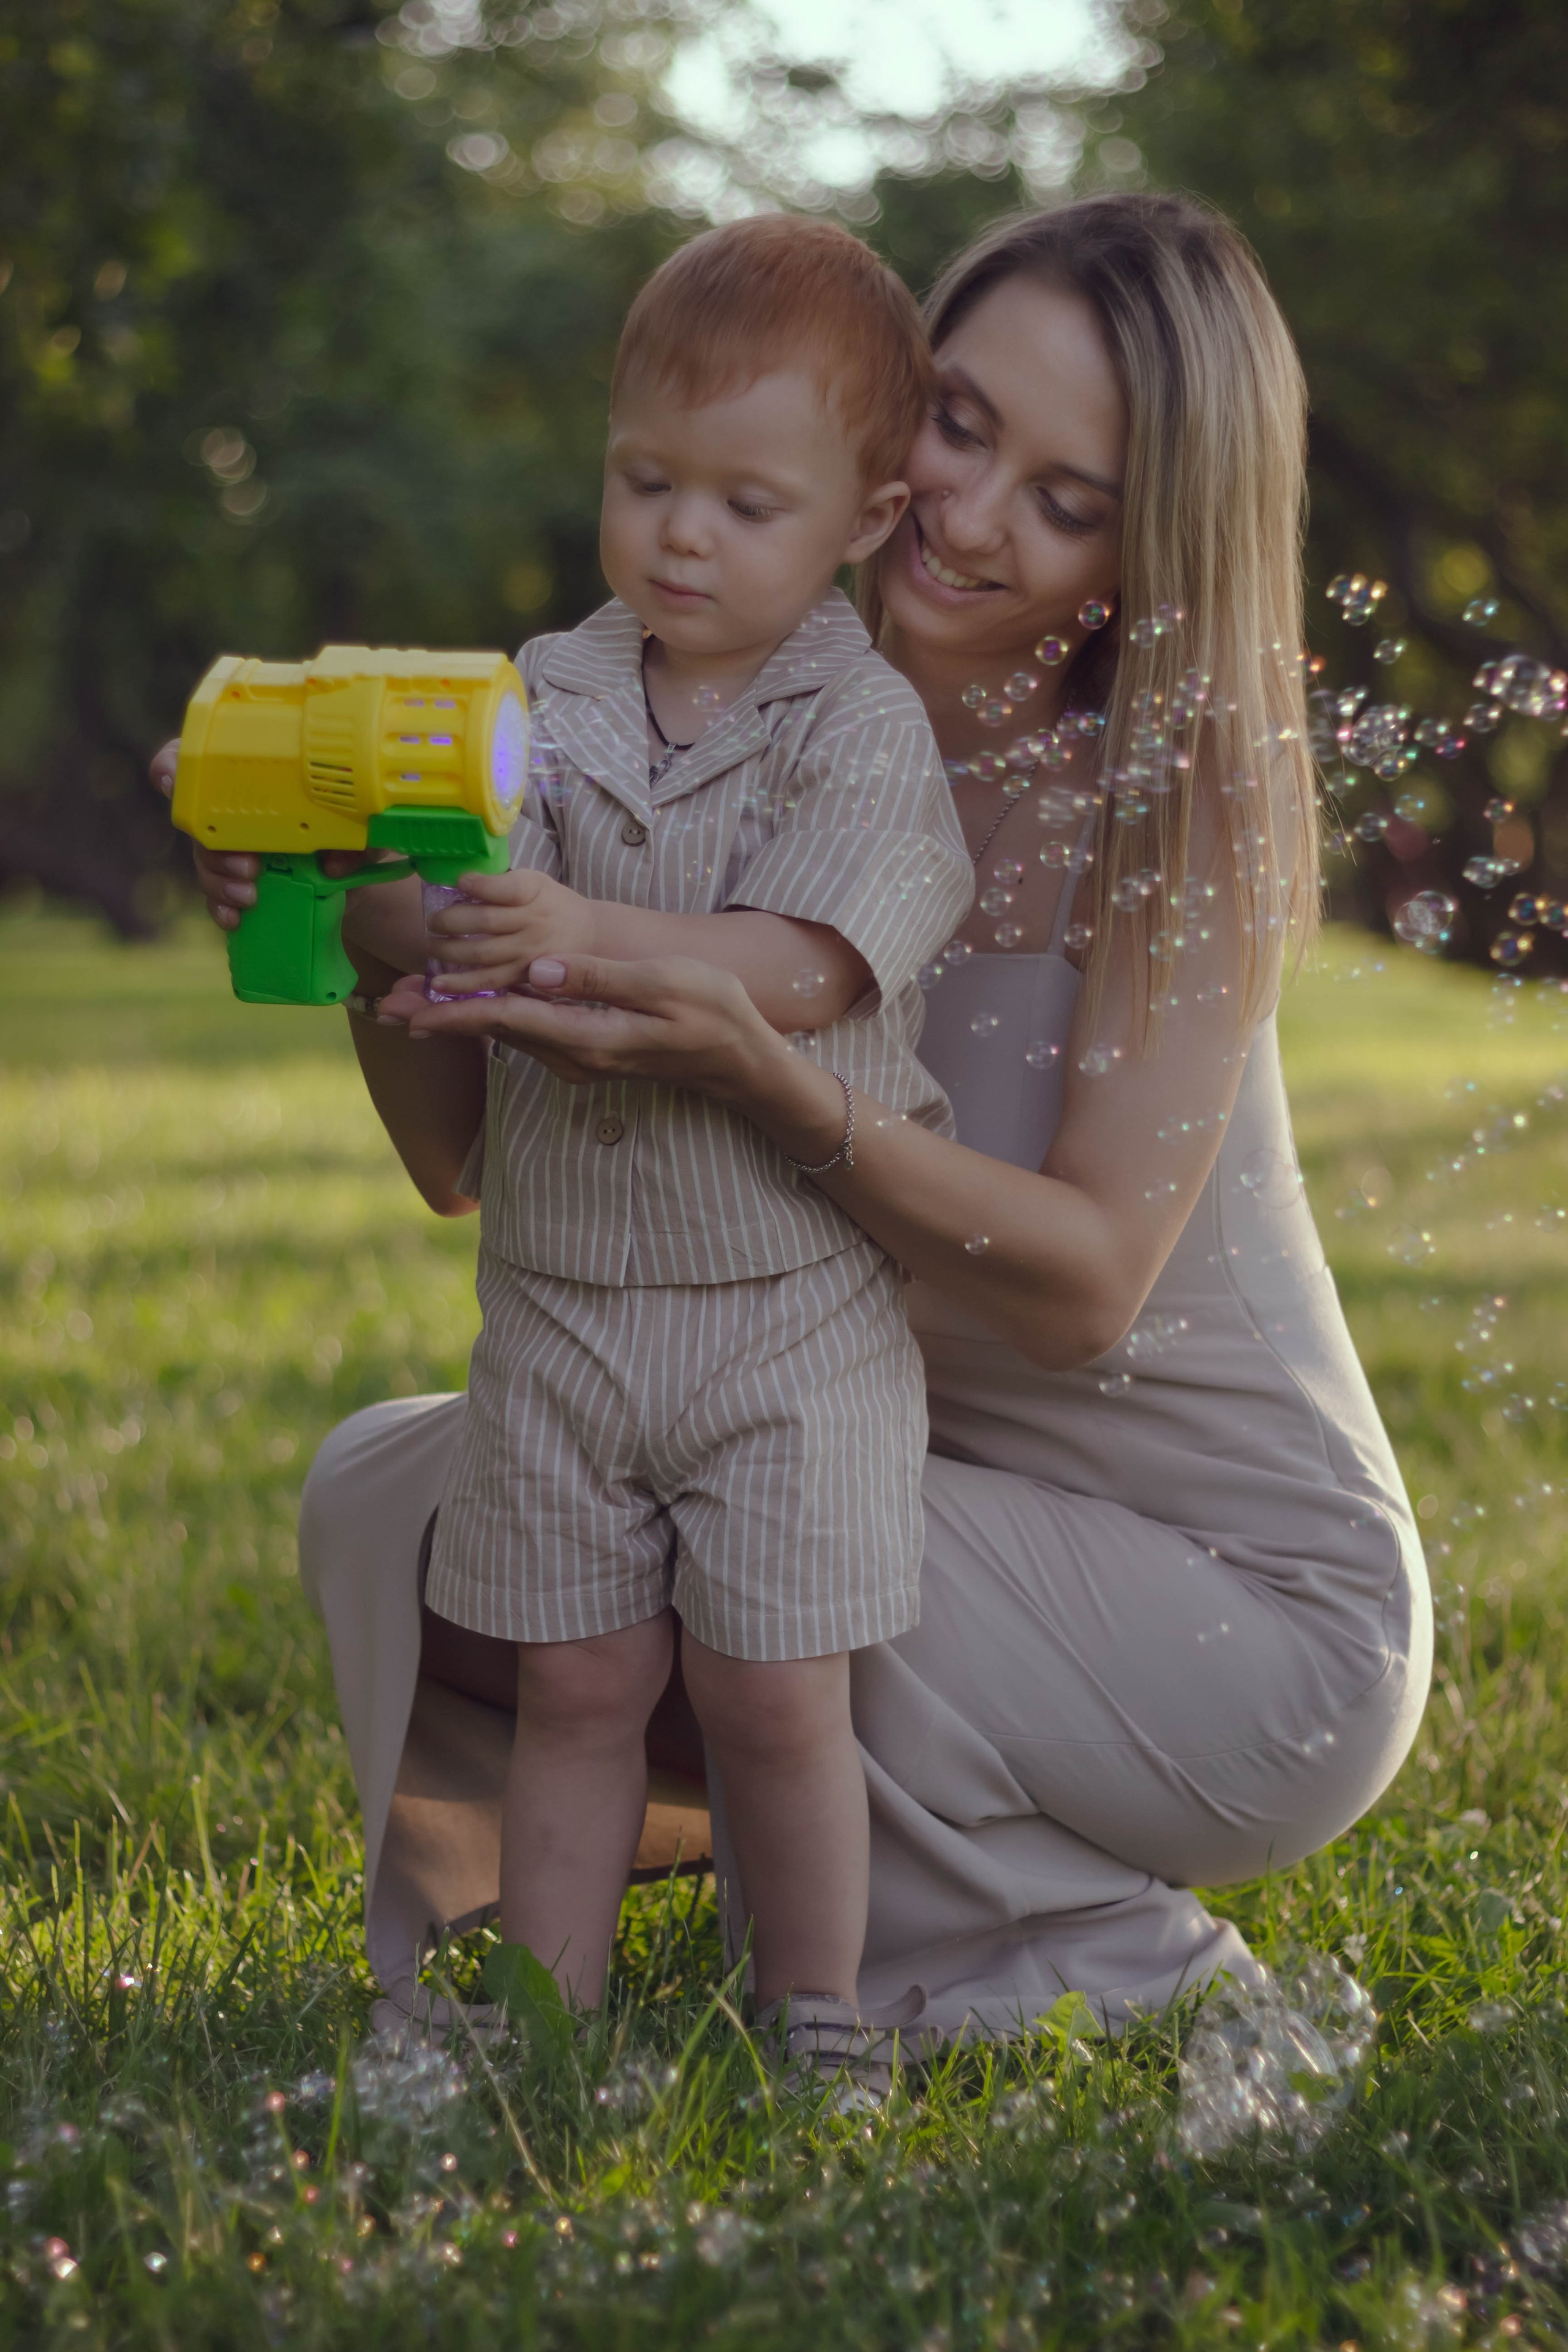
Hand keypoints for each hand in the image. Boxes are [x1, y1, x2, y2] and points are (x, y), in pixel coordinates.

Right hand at [148, 735, 377, 933]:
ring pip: (204, 859)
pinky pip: (215, 894)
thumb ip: (357, 840)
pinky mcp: (234, 881)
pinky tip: (235, 919)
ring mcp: (230, 846)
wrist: (353, 875)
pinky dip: (221, 908)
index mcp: (258, 780)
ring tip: (250, 896)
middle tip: (249, 867)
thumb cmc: (354, 835)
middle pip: (199, 820)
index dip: (173, 762)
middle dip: (215, 846)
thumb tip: (332, 863)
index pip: (199, 756)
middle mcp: (235, 808)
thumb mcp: (366, 832)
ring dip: (220, 880)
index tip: (170, 781)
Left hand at [374, 951, 851, 1162]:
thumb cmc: (712, 1013)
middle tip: (388, 1004)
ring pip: (506, 1035)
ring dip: (458, 1020)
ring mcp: (579, 1059)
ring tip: (410, 1004)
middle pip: (495, 1033)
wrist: (740, 1059)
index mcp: (590, 1037)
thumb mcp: (663, 983)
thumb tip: (537, 971)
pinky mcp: (583, 1052)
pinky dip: (489, 1019)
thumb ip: (598, 978)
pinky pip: (526, 1034)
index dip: (455, 1012)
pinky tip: (467, 1006)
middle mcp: (575, 1056)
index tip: (412, 1007)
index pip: (510, 1021)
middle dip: (440, 1018)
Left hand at [423, 867, 597, 994]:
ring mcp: (530, 953)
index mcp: (536, 891)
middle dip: (450, 921)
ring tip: (433, 946)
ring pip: (482, 953)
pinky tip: (439, 983)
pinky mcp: (525, 976)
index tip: (460, 881)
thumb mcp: (535, 882)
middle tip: (433, 922)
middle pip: (486, 921)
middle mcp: (535, 923)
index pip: (507, 888)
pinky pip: (490, 982)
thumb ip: (501, 882)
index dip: (481, 885)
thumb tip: (455, 881)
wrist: (587, 935)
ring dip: (449, 951)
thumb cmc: (550, 904)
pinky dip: (462, 984)